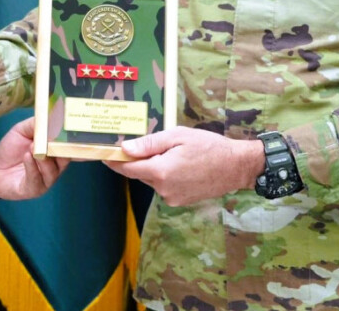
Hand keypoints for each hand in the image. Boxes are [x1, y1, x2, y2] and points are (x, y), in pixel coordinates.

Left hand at [0, 117, 68, 200]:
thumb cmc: (11, 148)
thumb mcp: (23, 130)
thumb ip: (36, 123)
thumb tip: (50, 115)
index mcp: (55, 152)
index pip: (70, 146)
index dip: (73, 139)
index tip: (72, 129)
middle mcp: (55, 167)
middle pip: (65, 159)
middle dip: (60, 148)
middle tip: (53, 138)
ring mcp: (45, 180)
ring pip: (52, 171)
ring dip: (44, 158)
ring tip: (33, 147)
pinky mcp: (34, 189)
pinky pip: (37, 180)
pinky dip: (32, 167)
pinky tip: (27, 157)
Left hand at [106, 127, 263, 206]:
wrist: (235, 167)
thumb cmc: (208, 147)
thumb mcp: (177, 136)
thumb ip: (149, 144)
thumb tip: (125, 149)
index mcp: (161, 171)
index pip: (128, 168)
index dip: (114, 161)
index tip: (103, 155)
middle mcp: (163, 188)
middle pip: (140, 173)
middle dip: (140, 160)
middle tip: (152, 145)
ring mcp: (171, 198)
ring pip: (153, 180)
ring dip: (156, 168)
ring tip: (177, 155)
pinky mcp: (179, 202)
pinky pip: (164, 187)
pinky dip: (166, 176)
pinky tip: (183, 166)